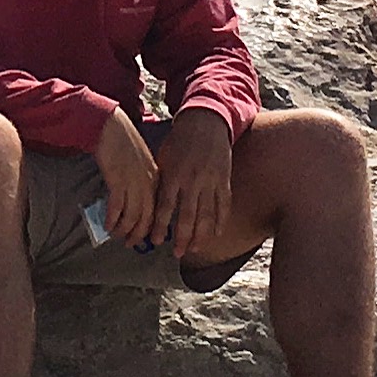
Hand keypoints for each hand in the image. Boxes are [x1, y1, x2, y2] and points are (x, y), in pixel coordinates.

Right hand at [92, 109, 158, 247]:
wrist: (110, 126)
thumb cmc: (123, 141)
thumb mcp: (141, 161)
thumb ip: (144, 179)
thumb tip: (137, 198)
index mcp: (156, 178)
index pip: (159, 209)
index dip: (154, 226)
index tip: (150, 238)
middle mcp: (148, 183)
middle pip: (148, 217)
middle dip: (140, 234)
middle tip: (131, 243)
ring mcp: (134, 182)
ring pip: (133, 216)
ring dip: (125, 230)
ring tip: (117, 236)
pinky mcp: (118, 181)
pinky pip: (117, 208)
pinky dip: (113, 220)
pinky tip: (108, 226)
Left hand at [151, 109, 234, 259]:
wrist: (205, 123)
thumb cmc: (179, 141)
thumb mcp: (164, 158)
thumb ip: (160, 181)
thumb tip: (152, 205)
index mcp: (174, 174)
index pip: (166, 207)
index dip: (161, 226)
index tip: (156, 242)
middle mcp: (192, 180)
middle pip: (188, 216)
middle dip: (182, 238)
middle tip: (177, 253)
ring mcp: (211, 181)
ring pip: (207, 215)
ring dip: (201, 235)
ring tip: (195, 249)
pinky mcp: (224, 180)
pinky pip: (223, 205)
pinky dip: (220, 221)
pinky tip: (216, 234)